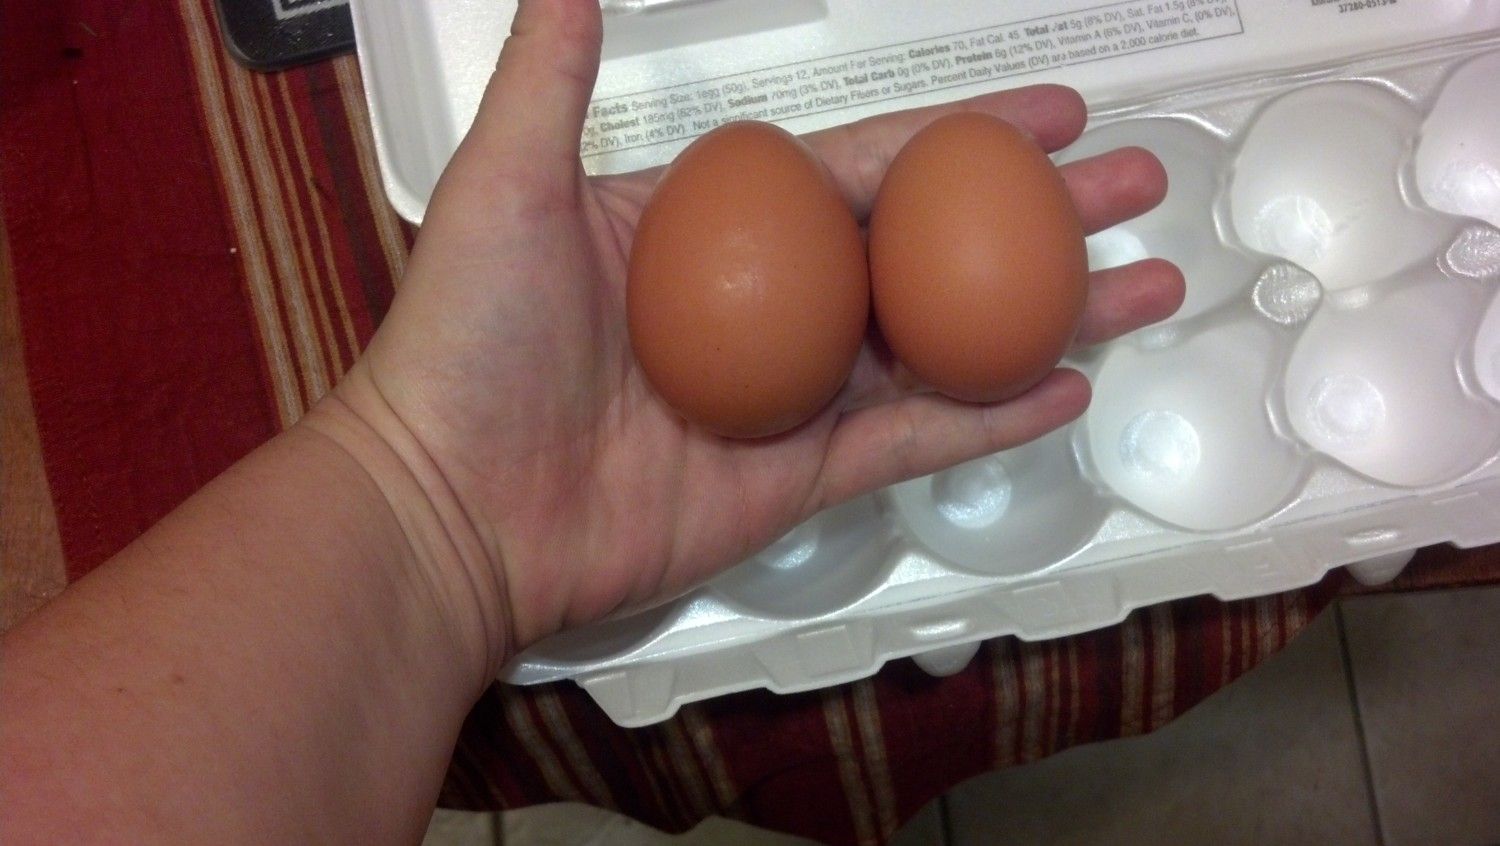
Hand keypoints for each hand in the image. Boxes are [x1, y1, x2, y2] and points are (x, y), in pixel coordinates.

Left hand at [329, 0, 1182, 668]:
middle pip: (931, 250)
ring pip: (941, 347)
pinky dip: (986, 419)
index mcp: (717, 230)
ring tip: (1144, 285)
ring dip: (1043, 319)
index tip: (1054, 111)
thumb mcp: (506, 188)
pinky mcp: (794, 483)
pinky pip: (909, 443)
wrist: (443, 507)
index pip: (866, 167)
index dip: (961, 135)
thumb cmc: (465, 344)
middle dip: (1037, 219)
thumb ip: (554, 83)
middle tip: (1138, 188)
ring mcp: (788, 399)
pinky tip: (1063, 387)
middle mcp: (768, 308)